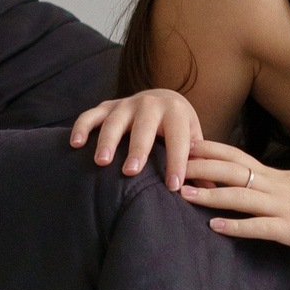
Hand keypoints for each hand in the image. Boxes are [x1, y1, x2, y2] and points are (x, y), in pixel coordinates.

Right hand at [70, 89, 205, 185]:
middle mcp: (150, 105)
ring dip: (107, 141)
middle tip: (131, 172)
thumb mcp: (192, 138)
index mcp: (176, 112)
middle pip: (143, 127)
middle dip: (138, 149)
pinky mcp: (106, 106)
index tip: (174, 187)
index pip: (178, 139)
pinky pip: (90, 116)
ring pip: (114, 121)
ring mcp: (125, 104)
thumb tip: (214, 190)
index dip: (177, 162)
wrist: (162, 98)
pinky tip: (75, 144)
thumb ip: (200, 162)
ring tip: (102, 162)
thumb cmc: (178, 128)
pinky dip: (81, 127)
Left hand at [178, 146, 289, 252]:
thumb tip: (250, 188)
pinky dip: (236, 226)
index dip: (210, 151)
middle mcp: (276, 186)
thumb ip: (273, 187)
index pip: (237, 157)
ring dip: (209, 194)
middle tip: (169, 164)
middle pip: (232, 170)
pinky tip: (215, 227)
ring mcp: (283, 206)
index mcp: (277, 176)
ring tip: (181, 194)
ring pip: (240, 196)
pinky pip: (260, 226)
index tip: (184, 145)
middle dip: (199, 166)